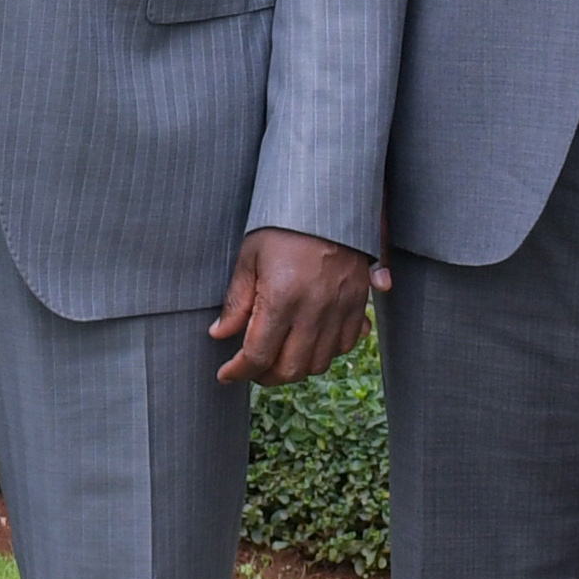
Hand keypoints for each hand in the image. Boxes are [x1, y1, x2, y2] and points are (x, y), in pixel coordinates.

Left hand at [209, 228, 381, 386]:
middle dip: (266, 376)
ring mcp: (340, 310)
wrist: (330, 202)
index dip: (238, 372)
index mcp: (281, 299)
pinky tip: (309, 340)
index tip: (226, 374)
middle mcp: (314, 311)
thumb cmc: (283, 226)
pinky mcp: (359, 304)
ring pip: (319, 363)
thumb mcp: (250, 257)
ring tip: (279, 355)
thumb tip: (219, 334)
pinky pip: (345, 345)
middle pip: (290, 369)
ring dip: (296, 367)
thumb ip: (236, 301)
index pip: (257, 355)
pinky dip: (326, 352)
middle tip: (252, 367)